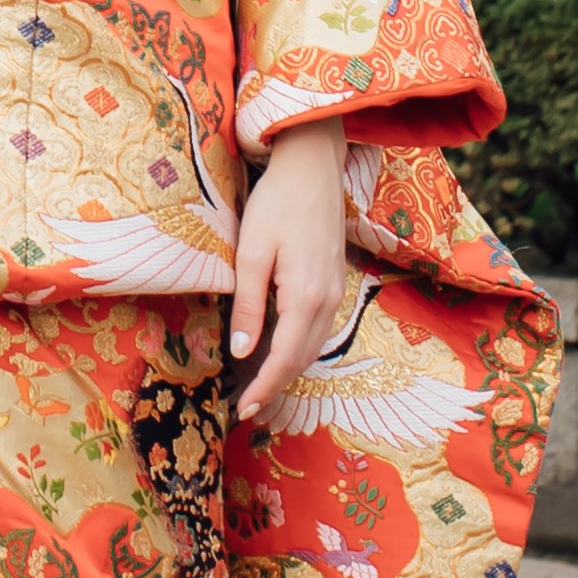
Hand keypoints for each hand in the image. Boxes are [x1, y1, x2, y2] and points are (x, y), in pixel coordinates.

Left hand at [228, 116, 349, 429]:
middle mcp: (327, 302)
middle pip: (302, 360)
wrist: (312, 167)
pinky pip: (317, 330)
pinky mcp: (333, 283)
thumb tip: (242, 352)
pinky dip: (298, 349)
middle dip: (275, 387)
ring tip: (259, 388)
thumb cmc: (277, 203)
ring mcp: (335, 293)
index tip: (243, 411)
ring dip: (287, 371)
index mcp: (306, 297)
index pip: (284, 358)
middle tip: (247, 409)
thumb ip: (249, 303)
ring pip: (312, 348)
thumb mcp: (252, 251)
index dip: (264, 388)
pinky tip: (279, 350)